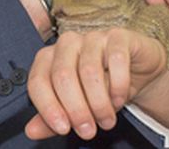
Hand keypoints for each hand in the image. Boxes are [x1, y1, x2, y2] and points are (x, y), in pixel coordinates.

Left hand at [24, 28, 168, 140]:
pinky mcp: (118, 36)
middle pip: (62, 76)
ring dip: (99, 103)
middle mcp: (67, 43)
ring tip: (106, 120)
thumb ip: (52, 118)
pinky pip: (116, 59)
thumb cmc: (102, 86)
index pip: (38, 80)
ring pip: (89, 70)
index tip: (63, 129)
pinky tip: (119, 99)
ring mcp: (93, 37)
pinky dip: (118, 85)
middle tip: (88, 131)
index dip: (48, 107)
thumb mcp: (76, 106)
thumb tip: (31, 131)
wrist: (136, 72)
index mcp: (49, 58)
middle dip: (76, 109)